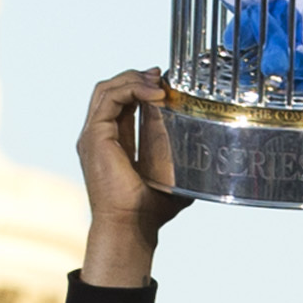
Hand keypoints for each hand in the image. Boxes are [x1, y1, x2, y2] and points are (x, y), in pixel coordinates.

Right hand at [73, 69, 189, 287]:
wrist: (130, 226)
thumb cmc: (148, 210)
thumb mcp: (171, 179)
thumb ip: (182, 165)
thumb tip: (208, 160)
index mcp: (111, 142)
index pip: (120, 102)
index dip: (140, 86)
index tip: (165, 84)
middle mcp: (98, 135)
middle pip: (110, 89)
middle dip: (136, 77)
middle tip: (162, 76)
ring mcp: (93, 135)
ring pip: (106, 89)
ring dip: (134, 79)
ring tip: (159, 83)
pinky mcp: (94, 136)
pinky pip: (110, 98)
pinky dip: (132, 89)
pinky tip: (155, 95)